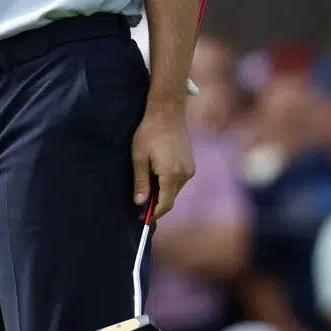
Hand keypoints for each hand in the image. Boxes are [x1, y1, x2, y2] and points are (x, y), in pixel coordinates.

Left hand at [131, 102, 194, 220]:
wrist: (167, 113)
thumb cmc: (149, 133)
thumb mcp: (139, 157)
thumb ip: (140, 182)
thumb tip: (140, 203)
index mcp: (171, 174)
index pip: (165, 204)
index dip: (154, 213)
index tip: (142, 218)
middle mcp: (184, 174)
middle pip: (171, 198)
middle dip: (156, 202)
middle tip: (140, 201)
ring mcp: (190, 168)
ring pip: (175, 189)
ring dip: (162, 191)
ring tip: (147, 181)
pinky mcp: (190, 163)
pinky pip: (179, 180)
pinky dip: (168, 182)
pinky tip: (157, 172)